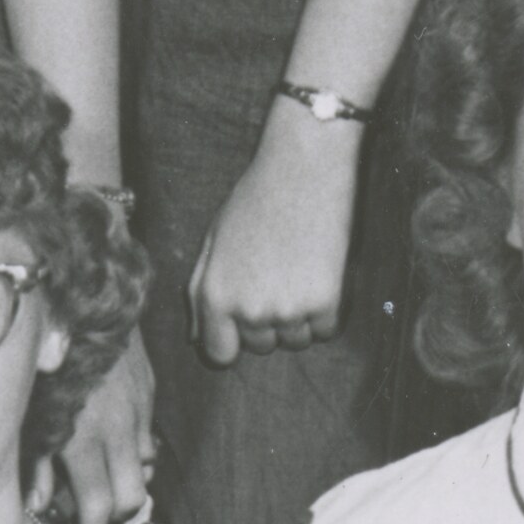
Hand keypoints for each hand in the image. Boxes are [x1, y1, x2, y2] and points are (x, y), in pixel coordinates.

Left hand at [44, 341, 159, 523]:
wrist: (84, 300)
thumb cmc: (43, 358)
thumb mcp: (29, 414)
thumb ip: (35, 464)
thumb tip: (37, 507)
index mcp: (83, 439)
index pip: (99, 507)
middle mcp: (116, 431)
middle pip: (130, 499)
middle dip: (113, 513)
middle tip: (91, 513)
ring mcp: (137, 412)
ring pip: (143, 470)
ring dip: (126, 481)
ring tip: (102, 480)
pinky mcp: (147, 393)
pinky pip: (147, 438)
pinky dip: (133, 451)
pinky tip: (113, 446)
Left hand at [190, 118, 362, 365]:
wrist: (303, 169)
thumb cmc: (254, 201)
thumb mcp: (214, 244)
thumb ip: (201, 294)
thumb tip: (197, 338)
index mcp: (215, 297)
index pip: (220, 354)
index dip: (233, 338)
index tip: (245, 320)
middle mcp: (249, 310)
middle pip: (260, 347)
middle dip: (267, 323)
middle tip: (276, 279)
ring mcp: (289, 309)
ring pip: (296, 341)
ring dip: (299, 319)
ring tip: (298, 273)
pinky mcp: (327, 302)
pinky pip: (326, 330)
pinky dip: (326, 312)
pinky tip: (320, 275)